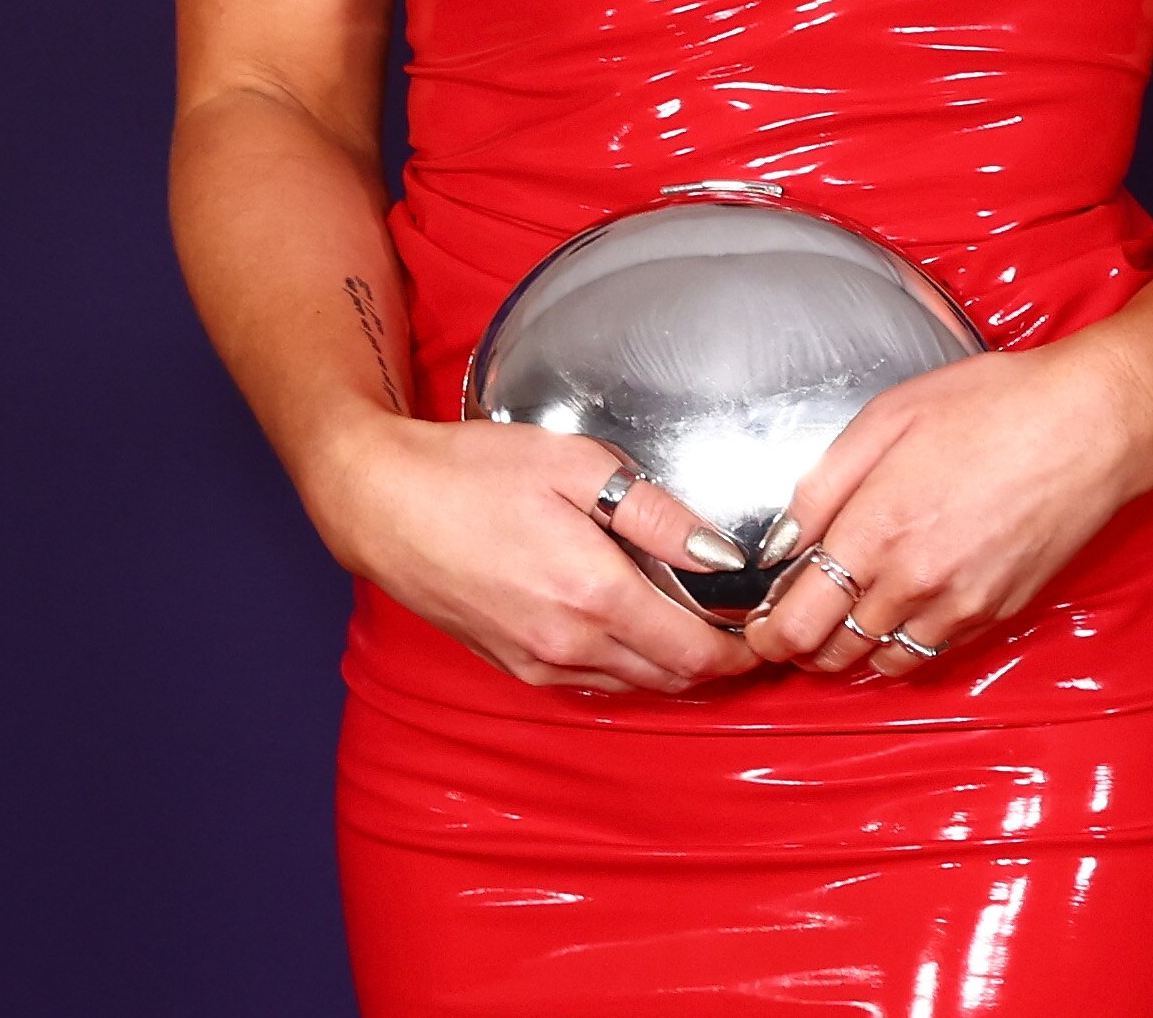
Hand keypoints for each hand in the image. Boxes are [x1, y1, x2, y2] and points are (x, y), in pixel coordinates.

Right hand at [317, 417, 764, 694]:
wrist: (382, 504)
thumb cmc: (474, 471)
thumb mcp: (575, 465)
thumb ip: (656, 515)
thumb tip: (722, 555)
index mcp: (593, 593)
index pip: (696, 653)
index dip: (743, 652)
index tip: (771, 630)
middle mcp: (570, 644)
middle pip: (672, 679)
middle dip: (719, 663)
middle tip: (751, 631)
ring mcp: (539, 663)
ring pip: (634, 686)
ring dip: (675, 668)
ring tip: (705, 630)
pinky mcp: (514, 665)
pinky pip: (594, 682)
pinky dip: (630, 667)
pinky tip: (639, 630)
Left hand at [746, 334, 1152, 682]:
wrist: (1090, 424)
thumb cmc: (992, 405)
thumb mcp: (887, 417)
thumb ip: (822, 485)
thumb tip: (781, 542)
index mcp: (874, 529)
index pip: (797, 620)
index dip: (766, 633)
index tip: (757, 627)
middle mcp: (912, 582)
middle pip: (832, 652)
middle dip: (801, 645)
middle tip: (790, 624)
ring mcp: (958, 605)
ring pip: (881, 662)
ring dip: (851, 650)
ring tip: (839, 622)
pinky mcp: (994, 614)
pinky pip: (930, 654)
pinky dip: (902, 647)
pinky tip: (896, 615)